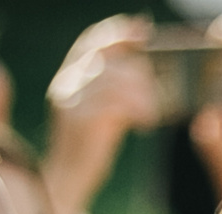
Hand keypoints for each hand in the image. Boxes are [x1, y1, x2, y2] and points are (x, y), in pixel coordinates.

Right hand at [42, 16, 156, 213]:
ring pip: (112, 79)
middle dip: (136, 69)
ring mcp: (70, 100)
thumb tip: (145, 72)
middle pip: (106, 59)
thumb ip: (115, 90)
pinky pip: (113, 103)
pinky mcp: (79, 119)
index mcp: (70, 77)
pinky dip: (135, 109)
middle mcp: (66, 83)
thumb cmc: (92, 145)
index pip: (91, 43)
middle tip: (155, 87)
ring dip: (140, 93)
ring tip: (152, 112)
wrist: (70, 177)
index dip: (115, 32)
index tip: (142, 29)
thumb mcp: (104, 111)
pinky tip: (145, 123)